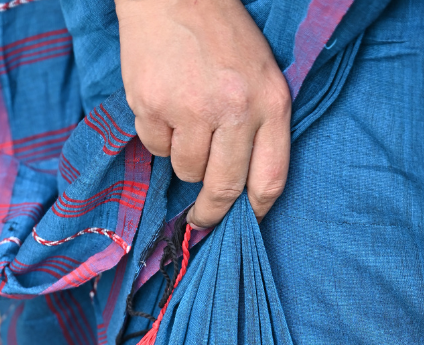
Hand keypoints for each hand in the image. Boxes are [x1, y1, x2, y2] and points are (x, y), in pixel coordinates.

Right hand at [115, 0, 290, 226]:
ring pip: (186, 170)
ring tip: (186, 123)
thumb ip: (261, 130)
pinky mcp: (152, 104)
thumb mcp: (261, 77)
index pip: (270, 180)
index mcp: (271, 103)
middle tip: (200, 220)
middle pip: (223, 188)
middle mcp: (235, 109)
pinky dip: (159, 136)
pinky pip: (156, 147)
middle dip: (210, 212)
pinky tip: (165, 104)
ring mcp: (191, 108)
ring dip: (184, 160)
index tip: (243, 226)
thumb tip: (244, 194)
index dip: (255, 212)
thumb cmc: (222, 39)